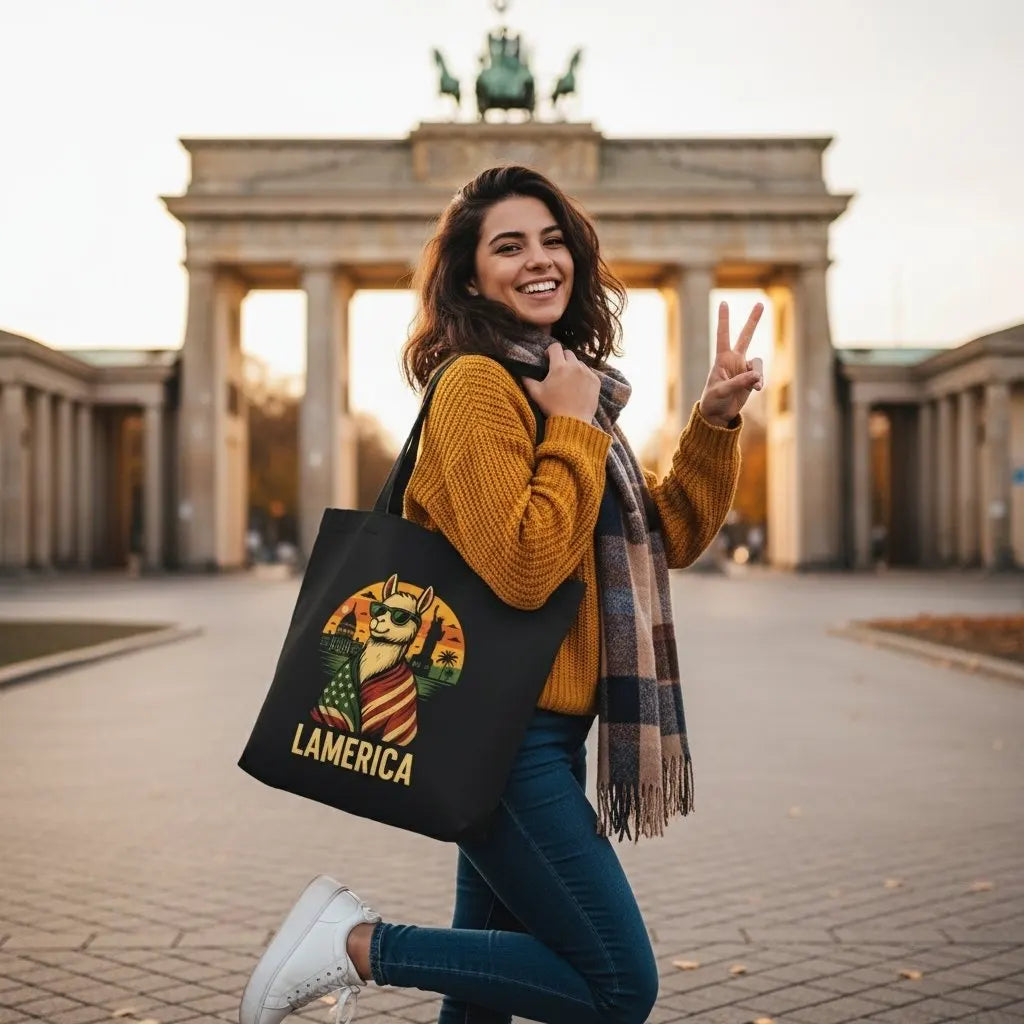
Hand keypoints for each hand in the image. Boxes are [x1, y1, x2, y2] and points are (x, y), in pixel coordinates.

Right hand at [521, 342, 600, 423]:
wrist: (573, 422)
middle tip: (558, 370)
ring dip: (573, 367)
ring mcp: (587, 373)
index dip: (550, 351)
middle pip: (568, 353)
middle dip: (562, 359)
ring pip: (579, 363)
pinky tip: (578, 387)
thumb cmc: (552, 408)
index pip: (555, 347)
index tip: (548, 358)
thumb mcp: (536, 394)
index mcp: (559, 367)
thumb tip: (521, 372)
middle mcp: (575, 367)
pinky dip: (583, 376)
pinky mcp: (596, 381)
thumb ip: (527, 380)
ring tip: (568, 380)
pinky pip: (589, 372)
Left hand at [698, 302, 764, 427]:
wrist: (717, 414)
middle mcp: (734, 360)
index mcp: (722, 359)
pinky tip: (756, 389)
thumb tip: (757, 376)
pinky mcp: (750, 379)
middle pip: (746, 336)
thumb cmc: (713, 400)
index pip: (723, 335)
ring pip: (758, 362)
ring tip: (755, 386)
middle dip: (753, 321)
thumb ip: (739, 383)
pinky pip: (760, 375)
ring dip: (758, 374)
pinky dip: (760, 382)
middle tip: (760, 303)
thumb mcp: (722, 391)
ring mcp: (743, 369)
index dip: (723, 319)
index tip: (724, 302)